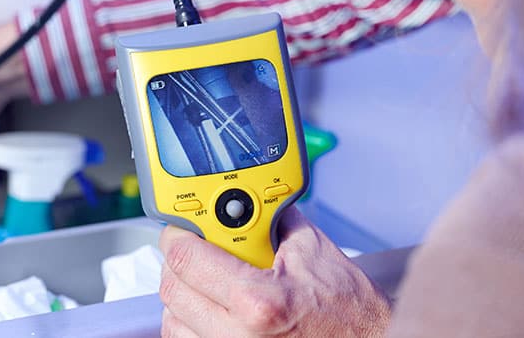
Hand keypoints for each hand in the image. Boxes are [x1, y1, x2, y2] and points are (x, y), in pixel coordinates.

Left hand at [158, 206, 390, 336]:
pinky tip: (213, 311)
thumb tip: (244, 200)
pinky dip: (193, 325)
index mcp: (256, 301)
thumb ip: (273, 219)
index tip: (182, 228)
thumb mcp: (313, 250)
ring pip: (173, 323)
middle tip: (195, 250)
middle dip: (179, 263)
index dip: (178, 234)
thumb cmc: (351, 311)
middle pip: (172, 291)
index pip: (185, 259)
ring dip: (184, 298)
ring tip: (208, 283)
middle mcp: (239, 336)